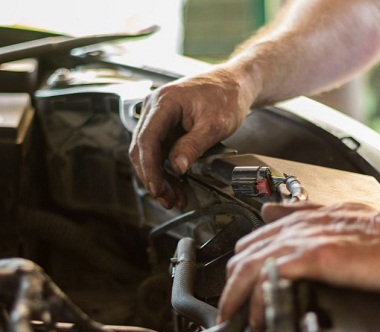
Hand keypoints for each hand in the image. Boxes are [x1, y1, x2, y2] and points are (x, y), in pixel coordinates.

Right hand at [129, 66, 255, 208]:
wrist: (236, 84)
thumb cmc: (227, 96)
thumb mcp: (214, 125)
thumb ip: (193, 145)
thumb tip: (177, 168)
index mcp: (164, 102)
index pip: (147, 140)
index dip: (149, 168)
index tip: (157, 188)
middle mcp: (154, 108)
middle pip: (143, 149)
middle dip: (153, 178)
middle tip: (167, 199)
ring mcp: (158, 116)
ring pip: (150, 153)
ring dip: (160, 177)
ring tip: (174, 198)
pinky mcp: (165, 125)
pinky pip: (160, 150)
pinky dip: (166, 169)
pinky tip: (176, 185)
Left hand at [217, 202, 379, 331]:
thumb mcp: (333, 217)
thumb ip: (300, 213)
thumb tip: (268, 210)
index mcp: (296, 223)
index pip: (249, 246)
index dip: (238, 272)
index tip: (236, 295)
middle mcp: (292, 230)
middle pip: (241, 258)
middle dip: (229, 288)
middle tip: (229, 314)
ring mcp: (301, 242)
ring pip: (247, 267)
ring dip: (234, 298)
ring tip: (235, 321)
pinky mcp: (313, 256)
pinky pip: (269, 277)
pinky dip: (256, 300)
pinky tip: (257, 317)